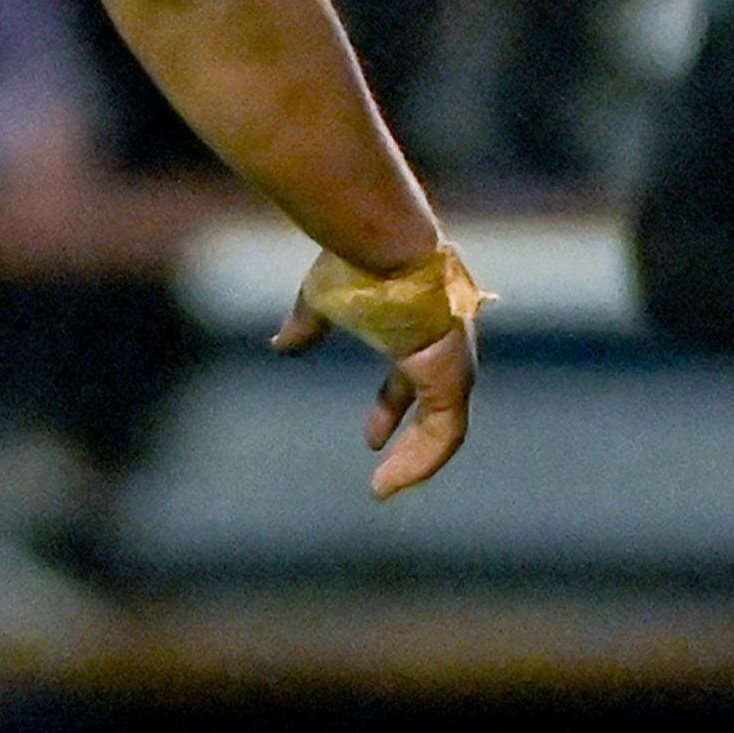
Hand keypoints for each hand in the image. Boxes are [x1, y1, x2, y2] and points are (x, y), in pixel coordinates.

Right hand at [273, 239, 481, 499]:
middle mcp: (442, 351)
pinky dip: (422, 460)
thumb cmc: (353, 264)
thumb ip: (306, 326)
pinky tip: (391, 481)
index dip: (389, 411)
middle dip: (409, 443)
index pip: (408, 383)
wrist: (384, 242)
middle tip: (383, 473)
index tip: (371, 439)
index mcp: (415, 333)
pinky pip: (445, 433)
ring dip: (416, 462)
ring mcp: (452, 364)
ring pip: (443, 429)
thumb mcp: (320, 301)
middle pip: (432, 410)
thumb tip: (281, 345)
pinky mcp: (451, 377)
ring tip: (384, 490)